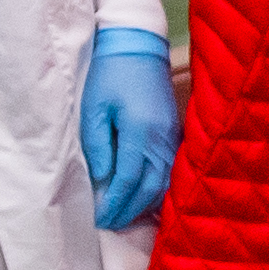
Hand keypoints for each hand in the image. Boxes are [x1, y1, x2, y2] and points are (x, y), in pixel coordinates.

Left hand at [79, 25, 178, 230]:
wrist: (137, 45)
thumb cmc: (110, 75)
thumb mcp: (94, 109)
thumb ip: (98, 147)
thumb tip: (104, 182)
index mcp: (140, 132)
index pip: (128, 181)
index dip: (115, 204)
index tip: (100, 219)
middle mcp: (161, 139)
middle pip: (149, 187)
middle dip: (129, 210)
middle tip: (110, 224)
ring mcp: (172, 136)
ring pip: (163, 182)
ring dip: (145, 203)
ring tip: (126, 215)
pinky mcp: (174, 132)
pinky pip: (170, 171)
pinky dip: (158, 189)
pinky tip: (146, 197)